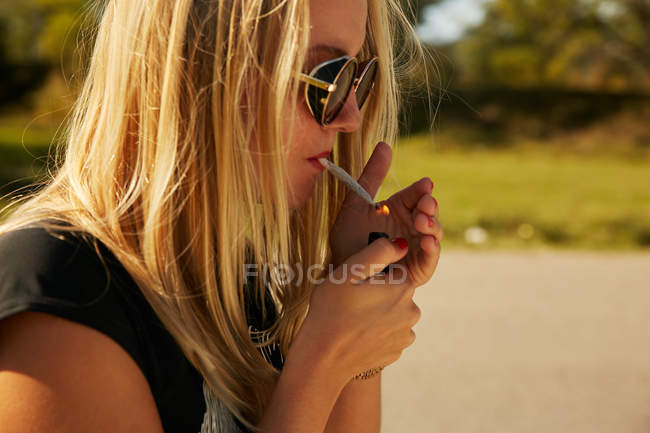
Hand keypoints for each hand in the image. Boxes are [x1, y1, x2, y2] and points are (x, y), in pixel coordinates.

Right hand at [295, 235, 419, 384]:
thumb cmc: (331, 310)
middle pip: (394, 291)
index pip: (392, 270)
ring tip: (352, 320)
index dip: (370, 275)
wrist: (323, 358)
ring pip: (392, 312)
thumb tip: (402, 244)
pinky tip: (358, 334)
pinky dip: (377, 331)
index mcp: (403, 287)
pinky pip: (389, 332)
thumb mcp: (348, 271)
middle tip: (350, 303)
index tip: (354, 286)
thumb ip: (378, 252)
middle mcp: (412, 310)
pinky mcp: (398, 350)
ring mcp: (406, 333)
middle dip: (376, 293)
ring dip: (378, 312)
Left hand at [329, 141, 442, 286]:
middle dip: (430, 206)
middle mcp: (411, 227)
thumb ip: (371, 176)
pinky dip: (432, 248)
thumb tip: (384, 144)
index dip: (422, 189)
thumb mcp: (356, 205)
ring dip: (432, 225)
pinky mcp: (419, 269)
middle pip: (429, 211)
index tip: (425, 184)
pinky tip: (427, 241)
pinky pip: (431, 258)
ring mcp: (417, 247)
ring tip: (422, 221)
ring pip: (434, 232)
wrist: (342, 275)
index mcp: (399, 210)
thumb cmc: (347, 241)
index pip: (416, 194)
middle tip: (425, 203)